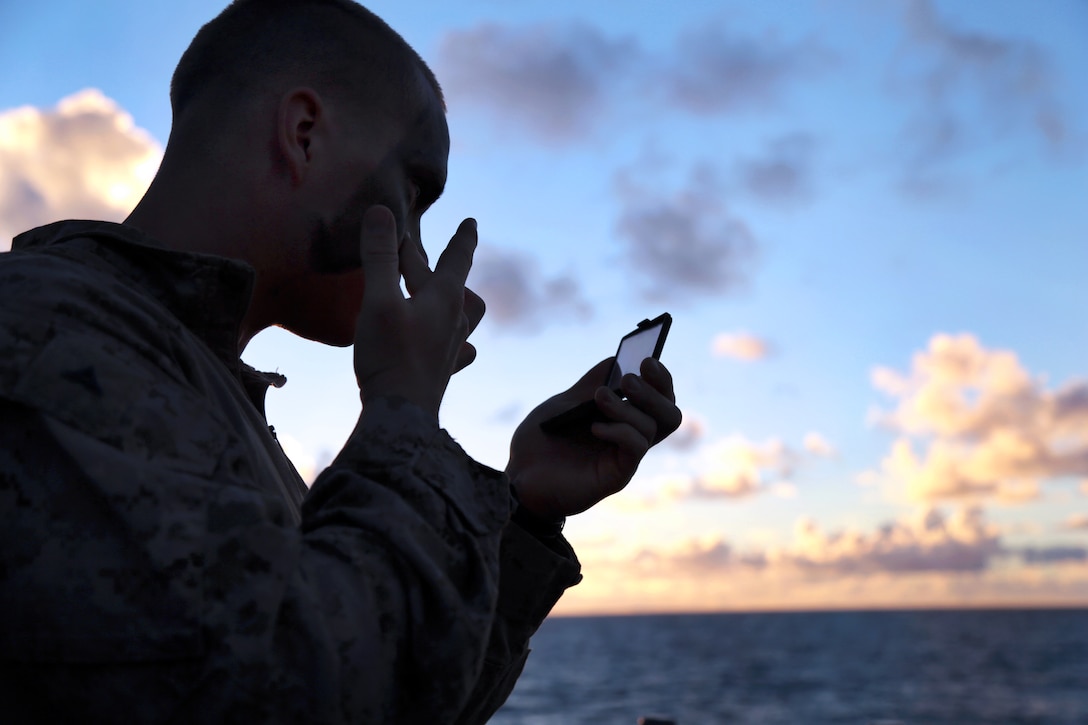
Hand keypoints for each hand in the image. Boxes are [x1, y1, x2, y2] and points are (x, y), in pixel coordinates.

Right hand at [353, 205, 479, 417]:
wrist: (402, 415)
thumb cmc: (390, 355)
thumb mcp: (379, 300)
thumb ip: (379, 257)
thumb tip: (382, 212)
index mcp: (445, 298)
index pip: (458, 258)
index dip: (463, 238)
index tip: (472, 222)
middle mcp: (455, 321)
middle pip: (453, 285)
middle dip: (438, 264)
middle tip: (416, 253)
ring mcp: (452, 347)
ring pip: (462, 316)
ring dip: (452, 300)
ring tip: (444, 295)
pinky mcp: (442, 371)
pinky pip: (457, 349)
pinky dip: (453, 339)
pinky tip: (455, 346)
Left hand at [507, 357, 681, 519]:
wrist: (519, 477)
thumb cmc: (540, 443)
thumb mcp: (563, 405)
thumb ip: (590, 385)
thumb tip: (616, 360)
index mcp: (622, 419)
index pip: (659, 398)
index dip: (660, 379)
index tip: (647, 360)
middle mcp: (630, 438)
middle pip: (669, 414)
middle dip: (656, 390)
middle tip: (630, 379)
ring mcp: (625, 457)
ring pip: (652, 427)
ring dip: (627, 406)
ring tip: (599, 397)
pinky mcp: (617, 476)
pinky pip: (636, 448)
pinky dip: (619, 430)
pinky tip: (594, 427)